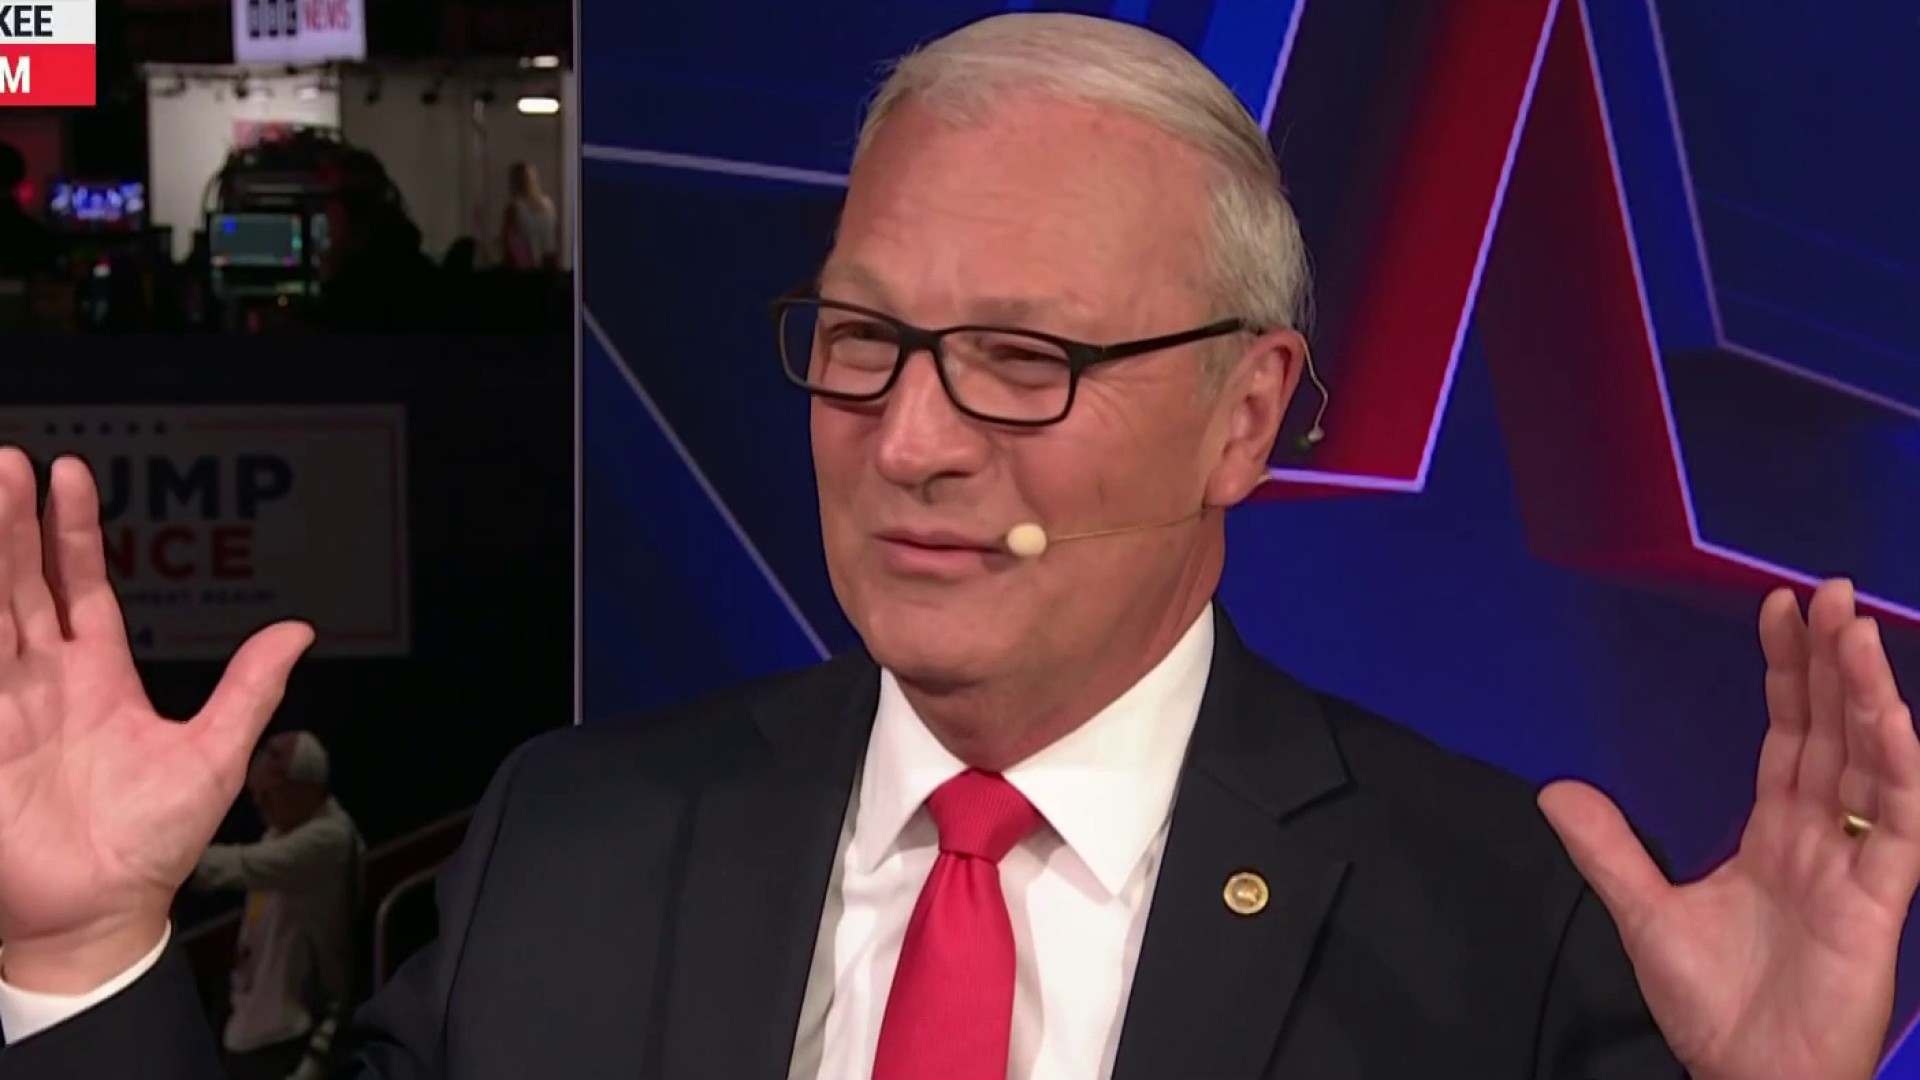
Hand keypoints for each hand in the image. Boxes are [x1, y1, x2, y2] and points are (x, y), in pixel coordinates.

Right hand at [0, 449, 312, 990]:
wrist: (100, 914)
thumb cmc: (152, 843)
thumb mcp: (214, 754)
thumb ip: (250, 688)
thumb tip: (300, 630)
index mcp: (99, 677)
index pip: (80, 588)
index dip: (71, 533)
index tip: (69, 473)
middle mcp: (44, 681)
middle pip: (21, 585)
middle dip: (13, 525)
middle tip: (9, 463)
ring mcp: (3, 708)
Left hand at [1540, 579, 1915, 1079]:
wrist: (1750, 1077)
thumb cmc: (1714, 1008)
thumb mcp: (1645, 912)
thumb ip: (1607, 848)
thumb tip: (1554, 789)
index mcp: (1778, 835)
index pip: (1788, 736)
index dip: (1788, 675)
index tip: (1782, 612)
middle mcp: (1823, 838)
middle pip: (1832, 732)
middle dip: (1833, 663)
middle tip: (1832, 592)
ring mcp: (1856, 864)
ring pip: (1871, 762)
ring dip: (1867, 696)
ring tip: (1857, 630)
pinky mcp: (1880, 898)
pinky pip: (1899, 822)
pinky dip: (1898, 768)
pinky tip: (1890, 718)